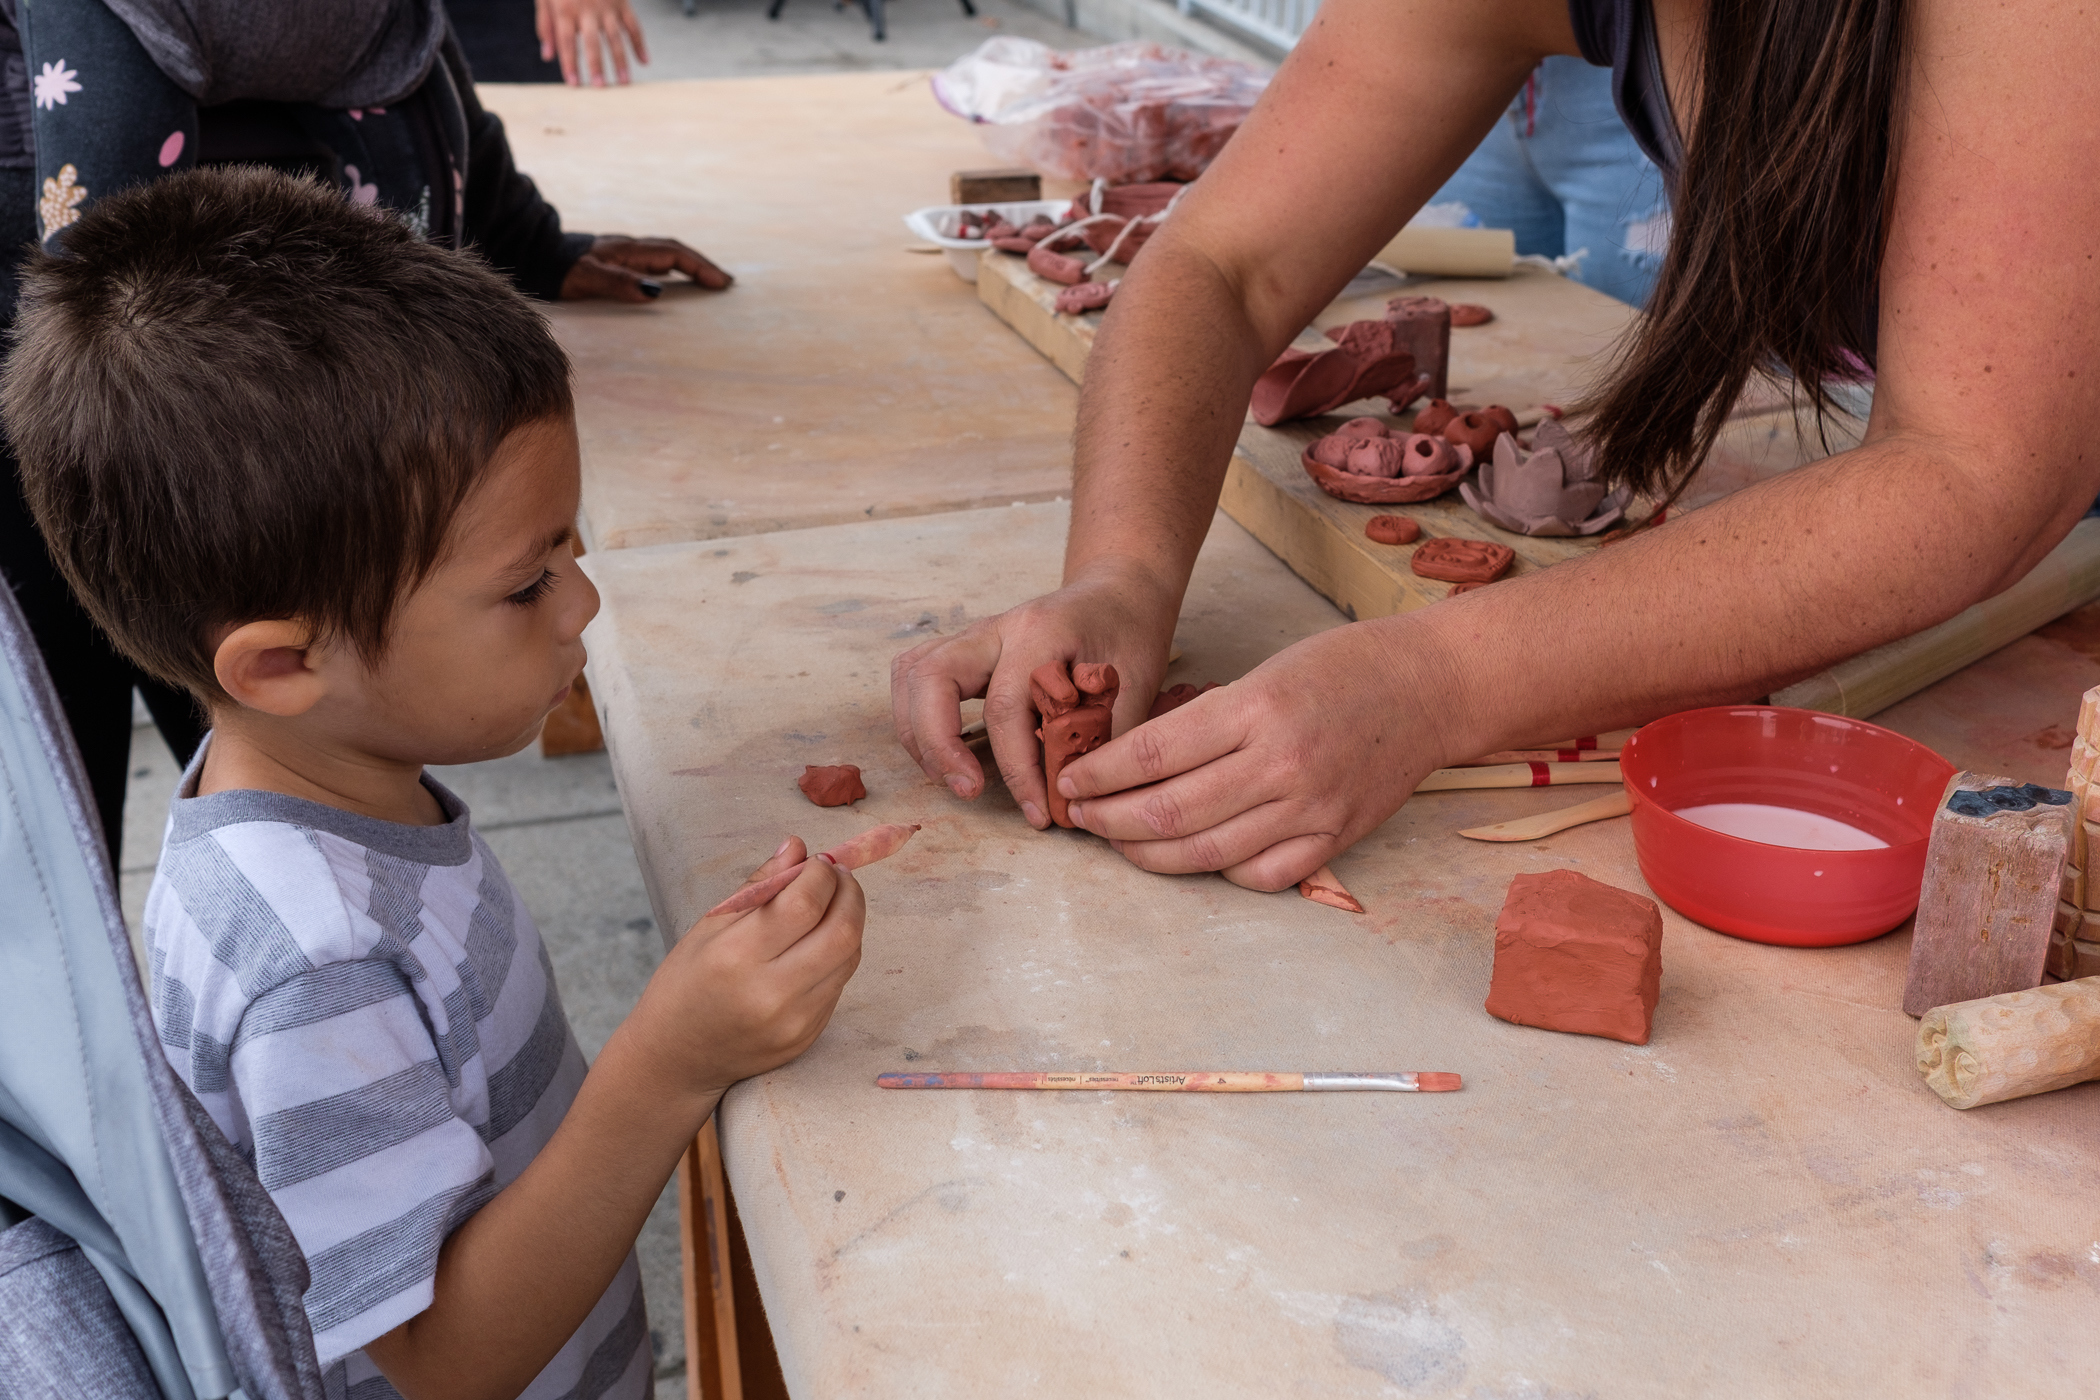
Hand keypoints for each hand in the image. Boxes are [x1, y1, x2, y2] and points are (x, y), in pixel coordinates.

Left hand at [537, 0, 647, 84]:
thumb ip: (546, 26)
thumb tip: (548, 56)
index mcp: (565, 9)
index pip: (566, 42)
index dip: (569, 64)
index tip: (574, 84)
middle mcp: (586, 9)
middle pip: (592, 42)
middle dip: (596, 66)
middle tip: (601, 87)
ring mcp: (607, 6)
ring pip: (615, 37)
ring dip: (621, 61)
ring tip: (624, 82)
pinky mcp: (622, 3)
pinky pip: (633, 25)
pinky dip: (640, 43)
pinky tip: (644, 60)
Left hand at [559, 235, 732, 302]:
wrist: (535, 256)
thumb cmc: (560, 270)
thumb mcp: (588, 280)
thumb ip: (620, 284)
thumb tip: (655, 291)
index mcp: (629, 252)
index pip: (674, 256)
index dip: (701, 268)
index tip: (722, 283)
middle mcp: (630, 249)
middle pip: (675, 251)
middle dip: (702, 265)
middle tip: (725, 282)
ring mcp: (623, 253)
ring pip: (665, 254)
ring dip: (690, 266)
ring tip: (708, 281)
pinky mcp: (616, 260)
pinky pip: (653, 261)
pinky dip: (672, 269)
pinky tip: (673, 281)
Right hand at [626, 837, 864, 1102]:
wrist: (676, 1058)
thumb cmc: (685, 984)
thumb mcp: (710, 926)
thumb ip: (759, 885)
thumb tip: (797, 847)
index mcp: (737, 956)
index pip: (804, 903)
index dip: (822, 874)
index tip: (820, 861)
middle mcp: (771, 992)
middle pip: (841, 932)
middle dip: (850, 894)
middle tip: (840, 877)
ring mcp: (794, 1021)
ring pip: (849, 958)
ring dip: (851, 921)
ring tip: (833, 904)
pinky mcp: (807, 1037)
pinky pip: (839, 984)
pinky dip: (838, 954)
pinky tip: (820, 941)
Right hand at [891, 560, 1177, 828]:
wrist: (1119, 593)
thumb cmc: (1128, 634)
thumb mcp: (1135, 684)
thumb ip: (1105, 738)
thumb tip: (1079, 800)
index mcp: (1041, 631)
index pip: (1006, 706)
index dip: (1017, 768)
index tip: (1038, 811)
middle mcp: (997, 627)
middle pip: (934, 678)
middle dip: (939, 744)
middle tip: (969, 791)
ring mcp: (974, 636)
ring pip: (913, 674)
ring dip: (920, 733)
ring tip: (952, 778)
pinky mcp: (965, 650)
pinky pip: (916, 676)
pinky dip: (917, 718)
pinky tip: (942, 754)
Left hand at [1053, 616, 1463, 889]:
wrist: (1430, 686)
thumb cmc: (1344, 667)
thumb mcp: (1264, 672)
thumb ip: (1207, 721)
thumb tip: (1136, 761)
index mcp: (1255, 709)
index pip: (1152, 754)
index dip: (1099, 775)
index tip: (1072, 782)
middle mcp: (1281, 763)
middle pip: (1168, 811)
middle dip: (1109, 820)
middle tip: (1081, 818)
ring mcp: (1311, 806)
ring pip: (1206, 853)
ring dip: (1148, 854)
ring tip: (1119, 842)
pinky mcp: (1336, 836)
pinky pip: (1261, 875)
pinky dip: (1218, 873)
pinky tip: (1195, 856)